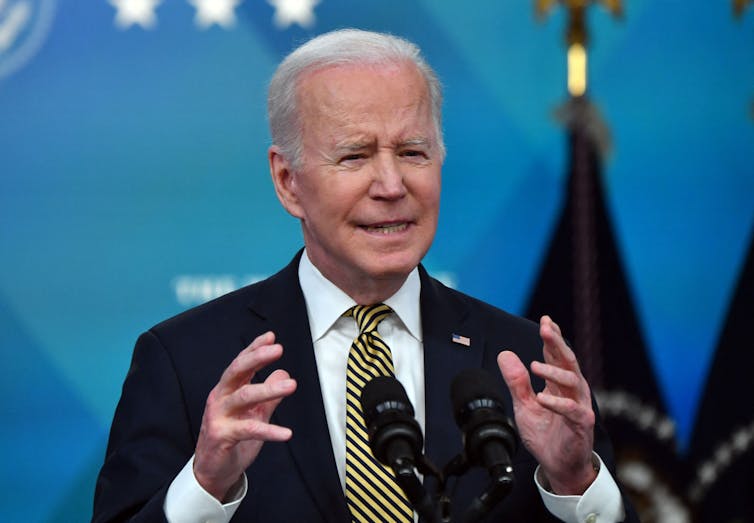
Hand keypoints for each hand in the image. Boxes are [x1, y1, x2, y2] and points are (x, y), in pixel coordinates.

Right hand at [193, 331, 296, 500]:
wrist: (213, 471)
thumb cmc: (231, 438)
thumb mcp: (254, 413)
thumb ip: (268, 395)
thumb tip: (283, 373)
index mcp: (227, 390)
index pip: (240, 364)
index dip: (254, 349)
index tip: (271, 337)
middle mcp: (220, 398)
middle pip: (237, 371)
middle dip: (257, 358)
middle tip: (278, 349)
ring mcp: (219, 416)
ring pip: (243, 396)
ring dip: (269, 389)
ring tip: (292, 385)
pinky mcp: (222, 436)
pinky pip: (248, 430)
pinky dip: (269, 431)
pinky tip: (286, 433)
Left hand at [497, 316, 595, 494]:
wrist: (558, 466)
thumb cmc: (546, 435)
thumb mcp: (524, 405)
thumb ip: (516, 382)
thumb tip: (505, 354)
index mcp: (560, 384)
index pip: (556, 356)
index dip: (552, 338)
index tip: (545, 320)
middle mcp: (572, 391)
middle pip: (567, 361)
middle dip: (557, 343)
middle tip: (546, 328)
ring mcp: (579, 406)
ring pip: (573, 381)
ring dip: (554, 372)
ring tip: (535, 365)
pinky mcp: (581, 424)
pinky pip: (572, 410)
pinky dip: (557, 403)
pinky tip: (542, 398)